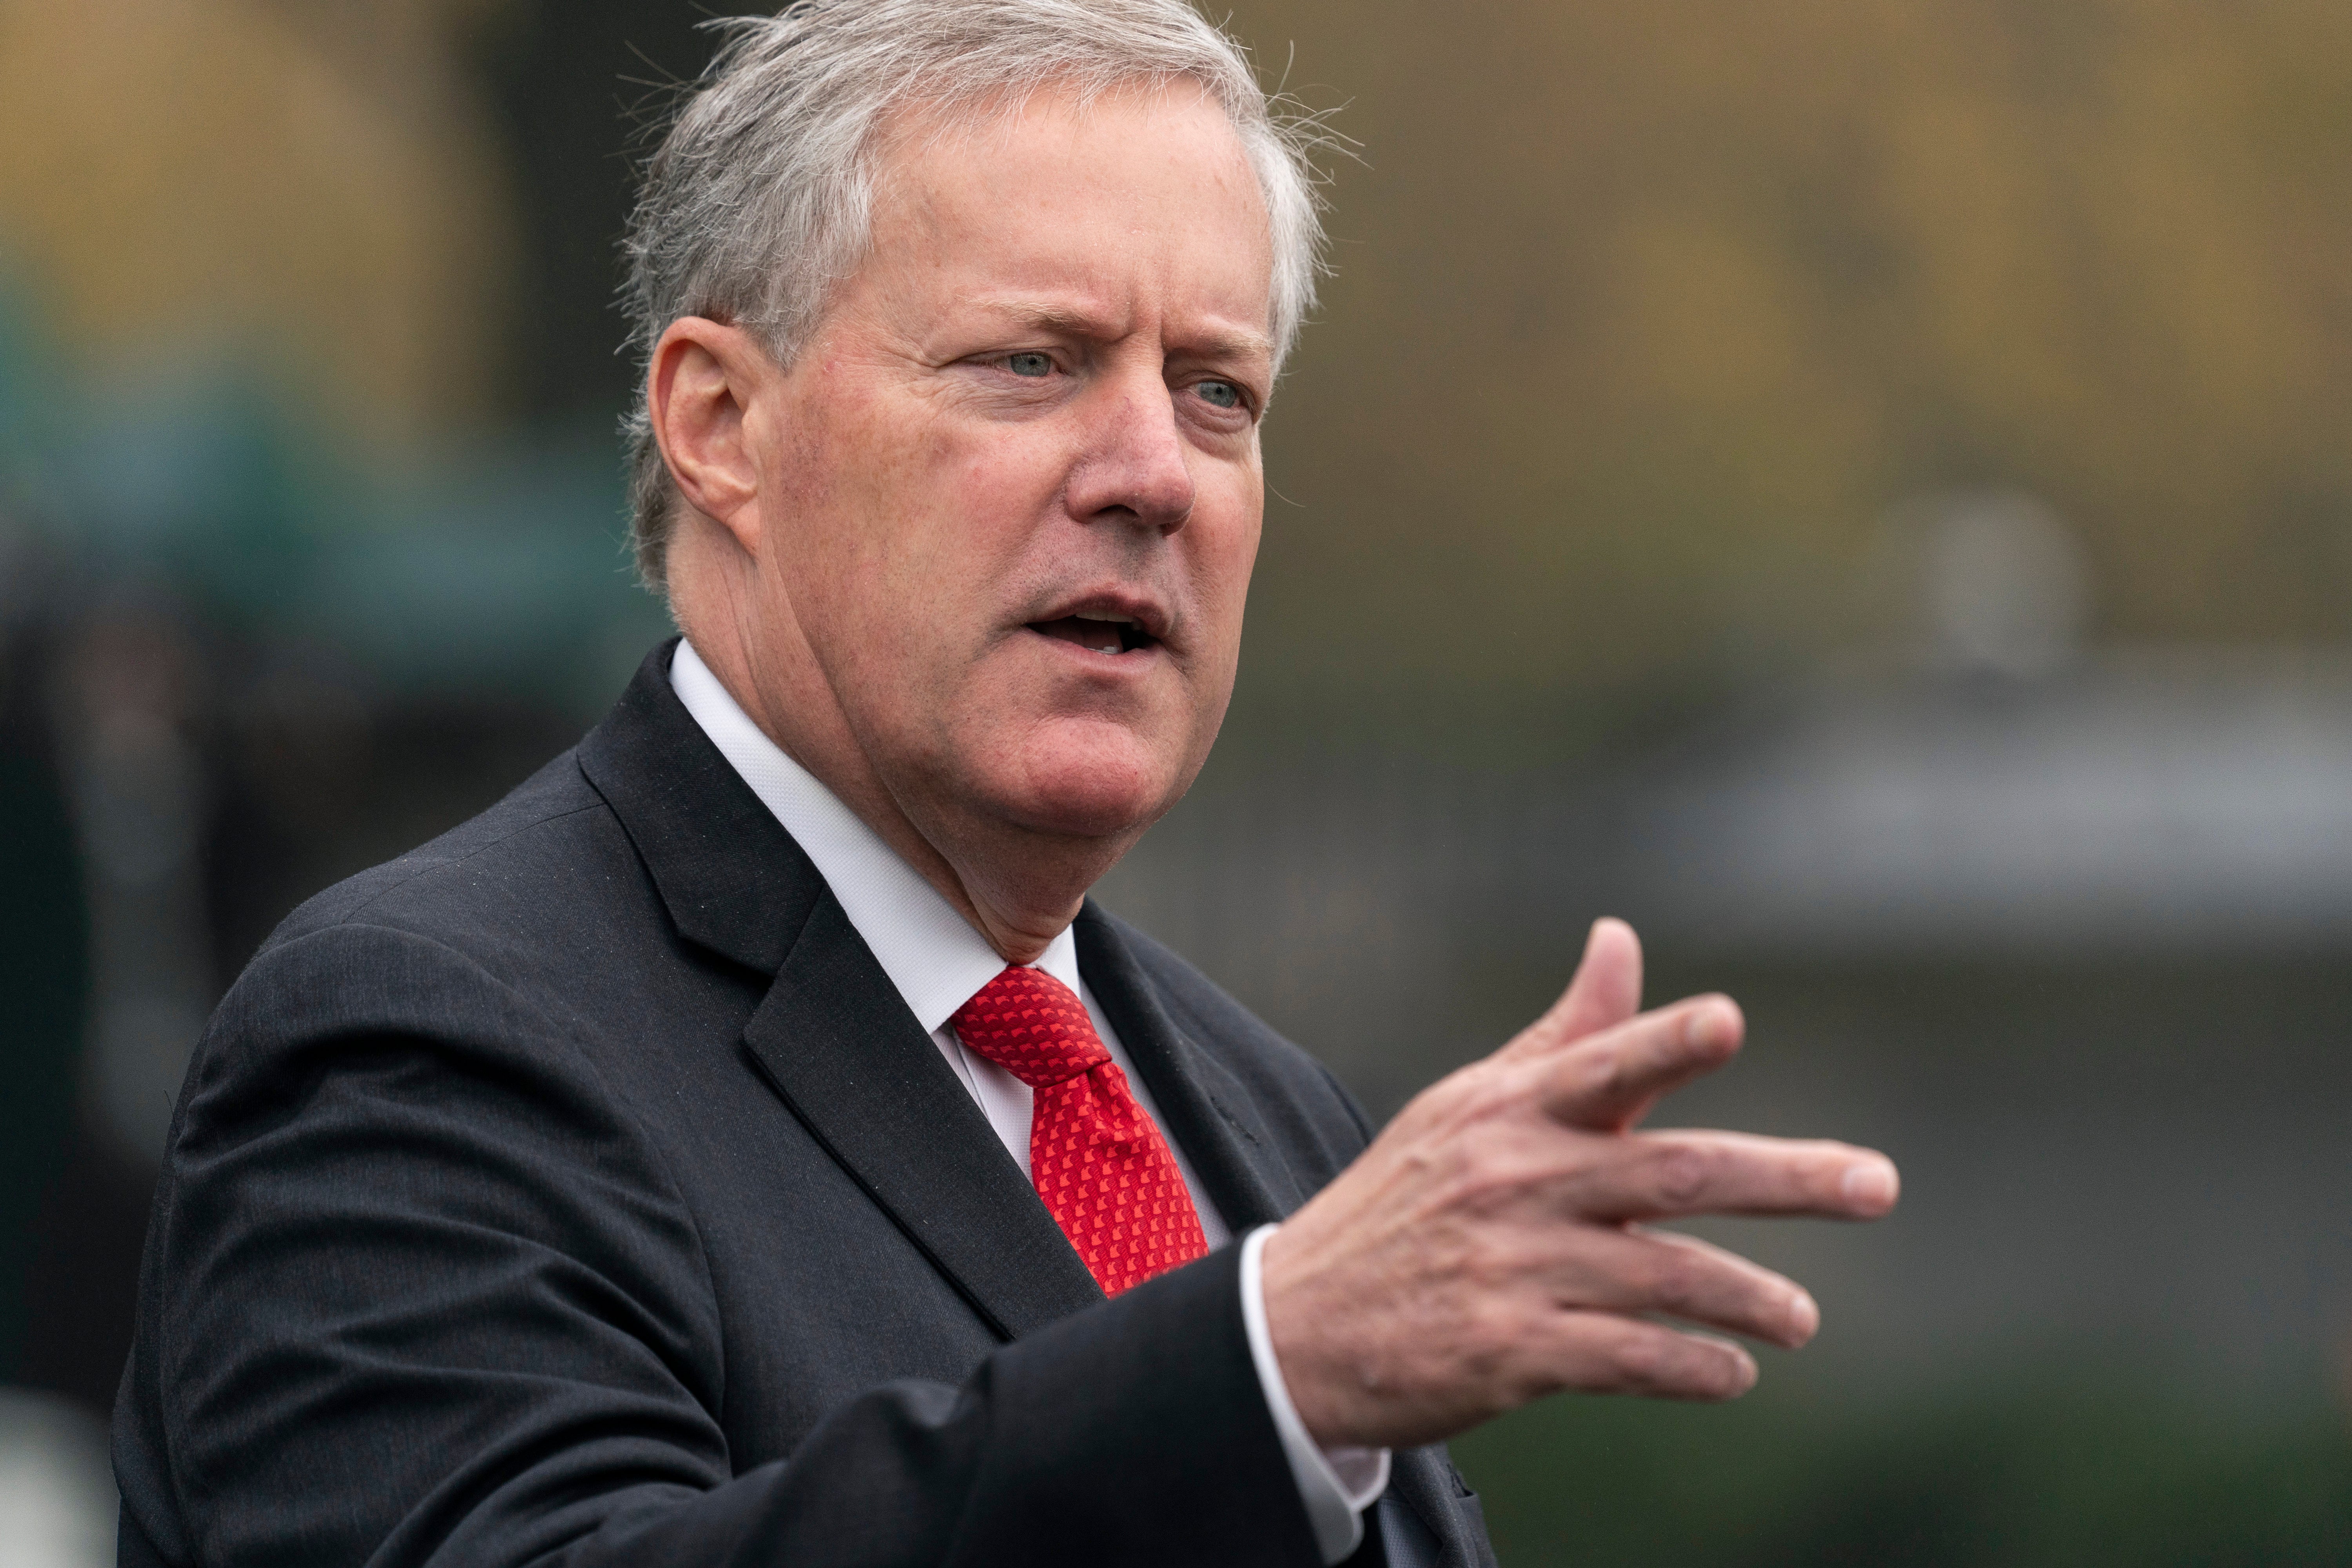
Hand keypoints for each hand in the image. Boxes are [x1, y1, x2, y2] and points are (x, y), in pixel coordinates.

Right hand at [1261, 918, 1898, 1449]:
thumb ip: (1566, 1036)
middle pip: (1671, 1173)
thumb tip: (1621, 939)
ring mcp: (1512, 1269)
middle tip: (1877, 1184)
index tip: (1727, 1021)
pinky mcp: (1509, 1353)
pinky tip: (1730, 1372)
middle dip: (1787, 1177)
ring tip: (1802, 1319)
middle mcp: (1515, 1181)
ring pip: (1664, 1276)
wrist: (1298, 1328)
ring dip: (1750, 1297)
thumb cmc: (1403, 1203)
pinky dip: (1691, 1368)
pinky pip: (1626, 1359)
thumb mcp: (1468, 1106)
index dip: (1663, 1042)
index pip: (1598, 1065)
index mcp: (1508, 1111)